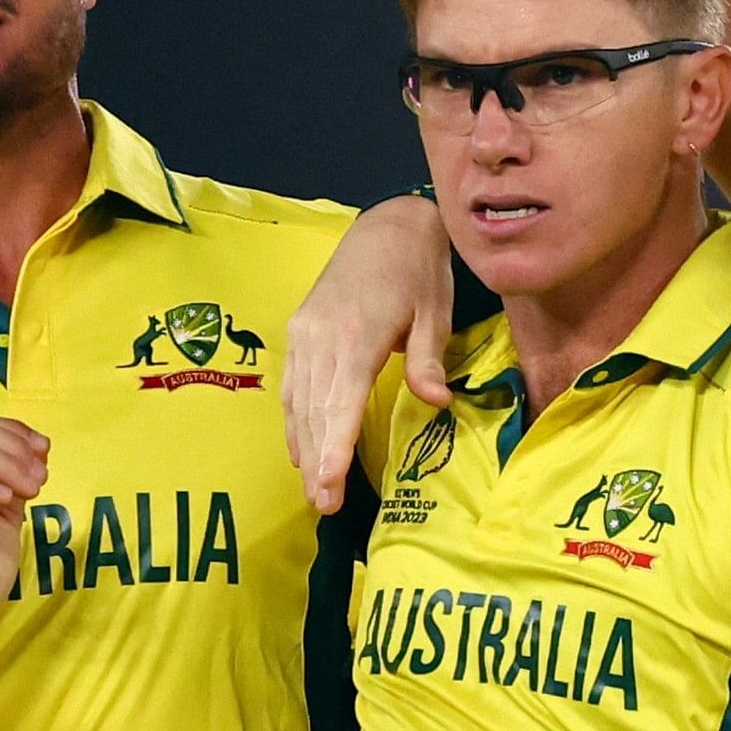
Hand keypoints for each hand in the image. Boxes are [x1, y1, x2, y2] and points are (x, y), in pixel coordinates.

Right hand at [283, 196, 455, 513]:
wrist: (385, 225)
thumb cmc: (418, 269)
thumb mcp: (434, 311)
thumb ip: (429, 359)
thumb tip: (438, 402)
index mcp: (356, 332)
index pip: (341, 400)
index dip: (334, 445)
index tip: (328, 484)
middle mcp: (320, 336)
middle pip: (314, 408)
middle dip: (318, 460)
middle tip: (323, 506)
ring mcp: (304, 332)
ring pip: (298, 400)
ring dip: (304, 445)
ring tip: (314, 491)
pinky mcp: (299, 330)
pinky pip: (292, 383)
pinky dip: (295, 419)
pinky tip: (302, 448)